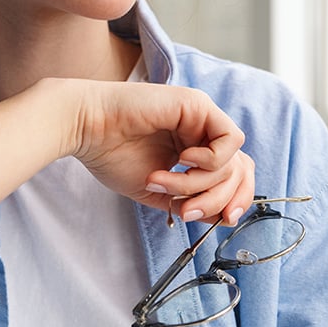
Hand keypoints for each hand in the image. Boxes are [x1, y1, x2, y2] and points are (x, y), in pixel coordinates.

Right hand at [52, 78, 255, 224]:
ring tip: (164, 182)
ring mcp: (202, 116)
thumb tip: (222, 218)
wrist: (86, 128)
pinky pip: (230, 140)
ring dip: (200, 184)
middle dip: (220, 200)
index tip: (223, 221)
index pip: (234, 175)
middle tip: (188, 211)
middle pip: (241, 171)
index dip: (235, 201)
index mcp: (193, 148)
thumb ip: (191, 201)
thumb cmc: (111, 154)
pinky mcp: (199, 105)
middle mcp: (202, 131)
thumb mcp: (160, 190)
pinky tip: (181, 159)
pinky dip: (210, 160)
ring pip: (234, 161)